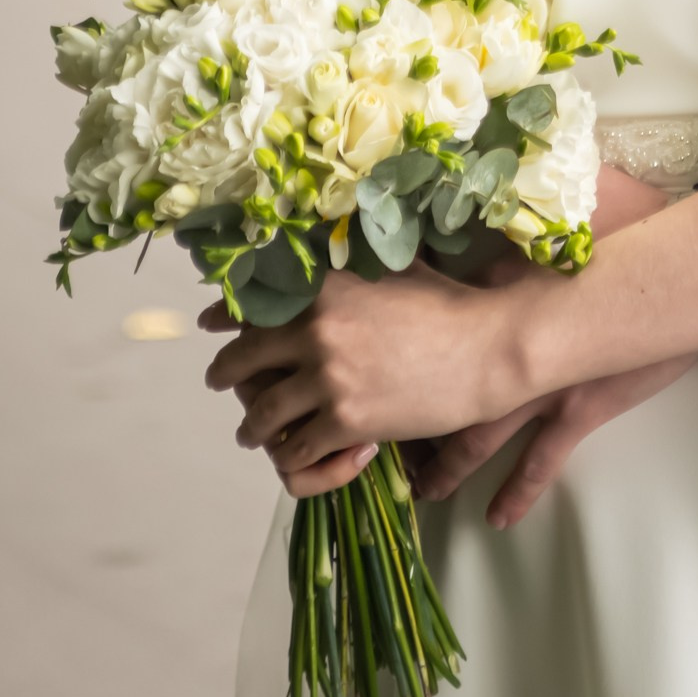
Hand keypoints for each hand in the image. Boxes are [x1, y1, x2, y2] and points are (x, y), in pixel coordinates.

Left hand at [201, 259, 548, 495]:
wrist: (488, 348)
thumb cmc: (449, 303)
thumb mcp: (394, 266)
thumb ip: (353, 260)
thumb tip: (333, 241)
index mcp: (323, 286)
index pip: (252, 300)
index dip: (223, 315)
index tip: (209, 323)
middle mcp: (314, 329)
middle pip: (241, 360)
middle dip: (224, 374)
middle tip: (219, 381)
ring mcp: (327, 378)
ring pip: (262, 414)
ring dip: (252, 427)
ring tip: (252, 432)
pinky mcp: (345, 422)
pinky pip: (296, 448)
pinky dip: (291, 455)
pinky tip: (291, 453)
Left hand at [404, 162, 684, 525]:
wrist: (676, 258)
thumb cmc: (620, 219)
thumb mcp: (549, 210)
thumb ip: (504, 206)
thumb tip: (459, 178)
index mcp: (491, 295)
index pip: (421, 323)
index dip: (385, 347)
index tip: (352, 363)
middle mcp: (506, 347)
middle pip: (438, 393)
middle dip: (401, 424)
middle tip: (368, 445)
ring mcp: (544, 382)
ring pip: (480, 435)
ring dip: (448, 464)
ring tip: (421, 489)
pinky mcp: (583, 406)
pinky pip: (544, 459)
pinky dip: (520, 489)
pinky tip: (499, 517)